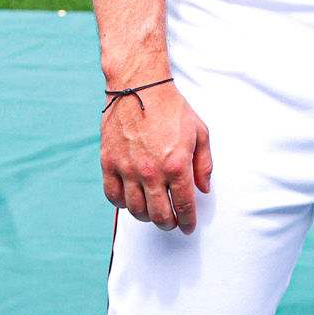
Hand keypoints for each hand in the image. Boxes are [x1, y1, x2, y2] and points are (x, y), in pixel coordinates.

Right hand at [101, 78, 213, 234]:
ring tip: (153, 212)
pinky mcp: (109, 163)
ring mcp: (127, 169)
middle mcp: (151, 171)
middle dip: (169, 224)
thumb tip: (203, 189)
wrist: (139, 88)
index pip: (183, 206)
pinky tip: (131, 200)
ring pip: (135, 210)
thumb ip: (204, 164)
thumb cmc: (171, 108)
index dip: (188, 221)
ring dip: (147, 217)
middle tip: (172, 222)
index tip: (188, 226)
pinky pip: (113, 196)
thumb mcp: (200, 132)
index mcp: (176, 164)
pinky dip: (122, 204)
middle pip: (159, 215)